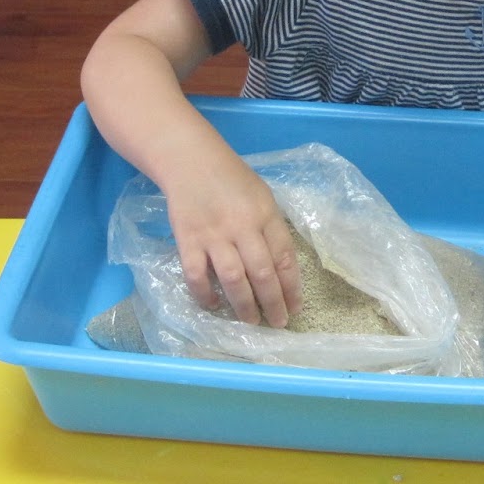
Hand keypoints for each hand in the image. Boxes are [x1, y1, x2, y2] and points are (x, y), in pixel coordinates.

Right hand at [162, 151, 303, 326]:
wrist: (191, 161)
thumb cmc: (232, 179)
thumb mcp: (263, 196)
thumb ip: (272, 228)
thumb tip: (282, 267)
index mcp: (266, 215)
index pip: (285, 257)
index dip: (292, 287)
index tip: (296, 307)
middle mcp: (243, 227)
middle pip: (263, 273)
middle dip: (273, 303)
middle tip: (278, 322)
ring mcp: (214, 235)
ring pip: (233, 279)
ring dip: (244, 305)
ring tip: (251, 321)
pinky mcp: (187, 240)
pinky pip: (197, 275)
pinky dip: (205, 294)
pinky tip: (214, 305)